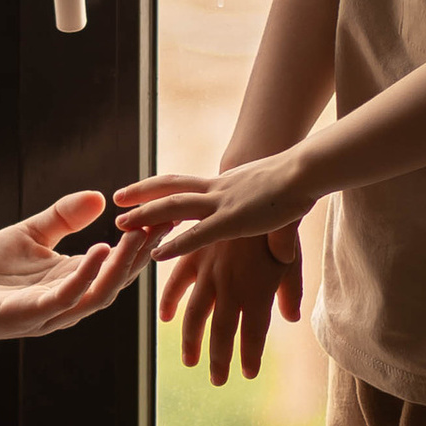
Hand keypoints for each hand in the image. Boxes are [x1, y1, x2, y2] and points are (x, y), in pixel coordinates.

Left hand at [0, 188, 153, 354]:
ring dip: (121, 265)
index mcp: (70, 280)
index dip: (139, 240)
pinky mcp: (27, 316)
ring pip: (98, 292)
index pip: (116, 262)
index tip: (163, 212)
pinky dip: (85, 276)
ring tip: (138, 236)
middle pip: (116, 279)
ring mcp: (49, 312)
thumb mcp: (28, 235)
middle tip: (163, 223)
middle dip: (140, 253)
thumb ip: (63, 219)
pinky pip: (65, 298)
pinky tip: (99, 251)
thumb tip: (100, 197)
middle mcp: (67, 300)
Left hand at [115, 148, 311, 266]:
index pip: (184, 184)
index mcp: (225, 184)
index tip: (139, 193)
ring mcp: (223, 204)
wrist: (308, 170)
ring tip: (122, 224)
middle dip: (142, 194)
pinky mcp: (234, 220)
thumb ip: (267, 223)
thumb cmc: (297, 181)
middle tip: (117, 200)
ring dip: (147, 215)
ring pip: (175, 206)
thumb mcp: (273, 198)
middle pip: (170, 187)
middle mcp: (217, 190)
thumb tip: (278, 247)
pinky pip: (198, 233)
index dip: (160, 188)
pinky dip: (175, 243)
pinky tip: (156, 254)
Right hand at [166, 228, 301, 383]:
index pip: (254, 335)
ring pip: (196, 316)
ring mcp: (211, 271)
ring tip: (190, 362)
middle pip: (223, 333)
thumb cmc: (283, 222)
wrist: (263, 185)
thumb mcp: (292, 258)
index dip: (250, 357)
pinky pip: (177, 283)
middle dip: (220, 361)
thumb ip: (289, 290)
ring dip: (192, 342)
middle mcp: (232, 285)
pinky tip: (167, 318)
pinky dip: (170, 302)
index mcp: (259, 289)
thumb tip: (291, 318)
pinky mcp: (196, 254)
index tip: (248, 375)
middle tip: (217, 381)